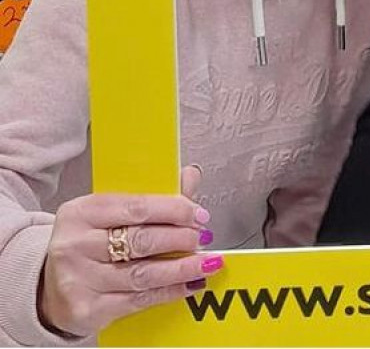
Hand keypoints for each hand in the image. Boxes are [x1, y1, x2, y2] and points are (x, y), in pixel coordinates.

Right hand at [38, 181, 221, 337]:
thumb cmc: (84, 244)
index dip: (174, 210)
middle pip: (141, 240)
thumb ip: (149, 199)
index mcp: (81, 212)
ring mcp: (79, 279)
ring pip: (143, 273)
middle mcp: (76, 245)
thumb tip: (189, 177)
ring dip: (181, 268)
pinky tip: (188, 284)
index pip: (137, 206)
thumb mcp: (107, 214)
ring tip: (205, 262)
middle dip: (180, 238)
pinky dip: (169, 292)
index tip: (198, 214)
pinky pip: (138, 300)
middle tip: (203, 238)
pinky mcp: (87, 309)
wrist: (46, 287)